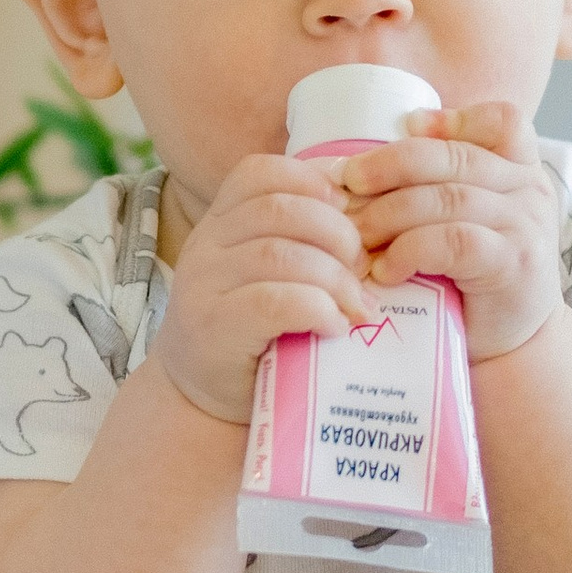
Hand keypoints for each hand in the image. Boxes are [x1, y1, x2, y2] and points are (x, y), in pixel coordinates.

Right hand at [153, 155, 382, 426]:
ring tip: (360, 307)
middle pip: (279, 209)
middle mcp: (205, 246)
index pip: (260, 173)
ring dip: (335, 278)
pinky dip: (318, 309)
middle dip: (337, 233)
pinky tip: (336, 327)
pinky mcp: (214, 329)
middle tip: (366, 269)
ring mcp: (203, 287)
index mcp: (221, 222)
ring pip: (279, 254)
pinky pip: (275, 301)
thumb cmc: (255, 333)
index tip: (350, 213)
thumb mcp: (270, 275)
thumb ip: (301, 240)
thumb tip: (369, 209)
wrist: (202, 400)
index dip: (313, 183)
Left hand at [340, 104, 560, 363]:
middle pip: (454, 157)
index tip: (408, 125)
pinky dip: (411, 249)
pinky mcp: (514, 264)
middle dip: (391, 165)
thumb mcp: (465, 224)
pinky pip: (454, 241)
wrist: (512, 349)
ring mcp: (525, 226)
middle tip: (346, 181)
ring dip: (390, 213)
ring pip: (448, 198)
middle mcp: (530, 190)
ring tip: (355, 234)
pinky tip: (386, 268)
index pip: (503, 122)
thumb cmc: (473, 283)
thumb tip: (350, 168)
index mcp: (520, 171)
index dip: (455, 119)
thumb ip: (436, 190)